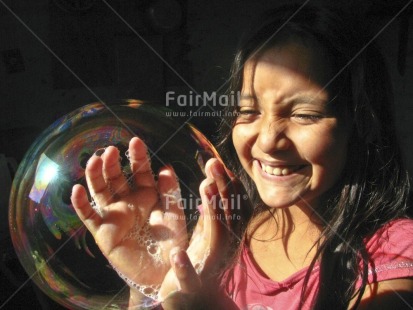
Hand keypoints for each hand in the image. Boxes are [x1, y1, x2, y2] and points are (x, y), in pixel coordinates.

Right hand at [71, 137, 189, 302]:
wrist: (161, 271)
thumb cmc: (170, 241)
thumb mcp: (173, 214)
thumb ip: (170, 192)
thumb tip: (165, 167)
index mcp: (146, 194)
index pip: (140, 171)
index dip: (137, 157)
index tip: (136, 141)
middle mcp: (128, 201)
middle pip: (116, 177)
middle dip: (112, 163)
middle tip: (111, 150)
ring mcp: (113, 214)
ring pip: (100, 191)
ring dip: (95, 175)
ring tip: (95, 160)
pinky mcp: (102, 231)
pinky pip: (89, 215)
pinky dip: (80, 203)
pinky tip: (76, 190)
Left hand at [159, 158, 252, 308]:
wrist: (199, 304)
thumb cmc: (203, 264)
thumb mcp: (207, 234)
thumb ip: (210, 212)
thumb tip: (209, 183)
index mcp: (228, 235)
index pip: (234, 206)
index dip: (229, 184)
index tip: (219, 163)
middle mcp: (225, 249)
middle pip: (229, 215)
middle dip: (223, 187)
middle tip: (214, 164)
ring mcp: (211, 268)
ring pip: (217, 239)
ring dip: (213, 212)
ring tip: (205, 188)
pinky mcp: (193, 287)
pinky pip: (191, 278)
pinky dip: (185, 266)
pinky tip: (177, 253)